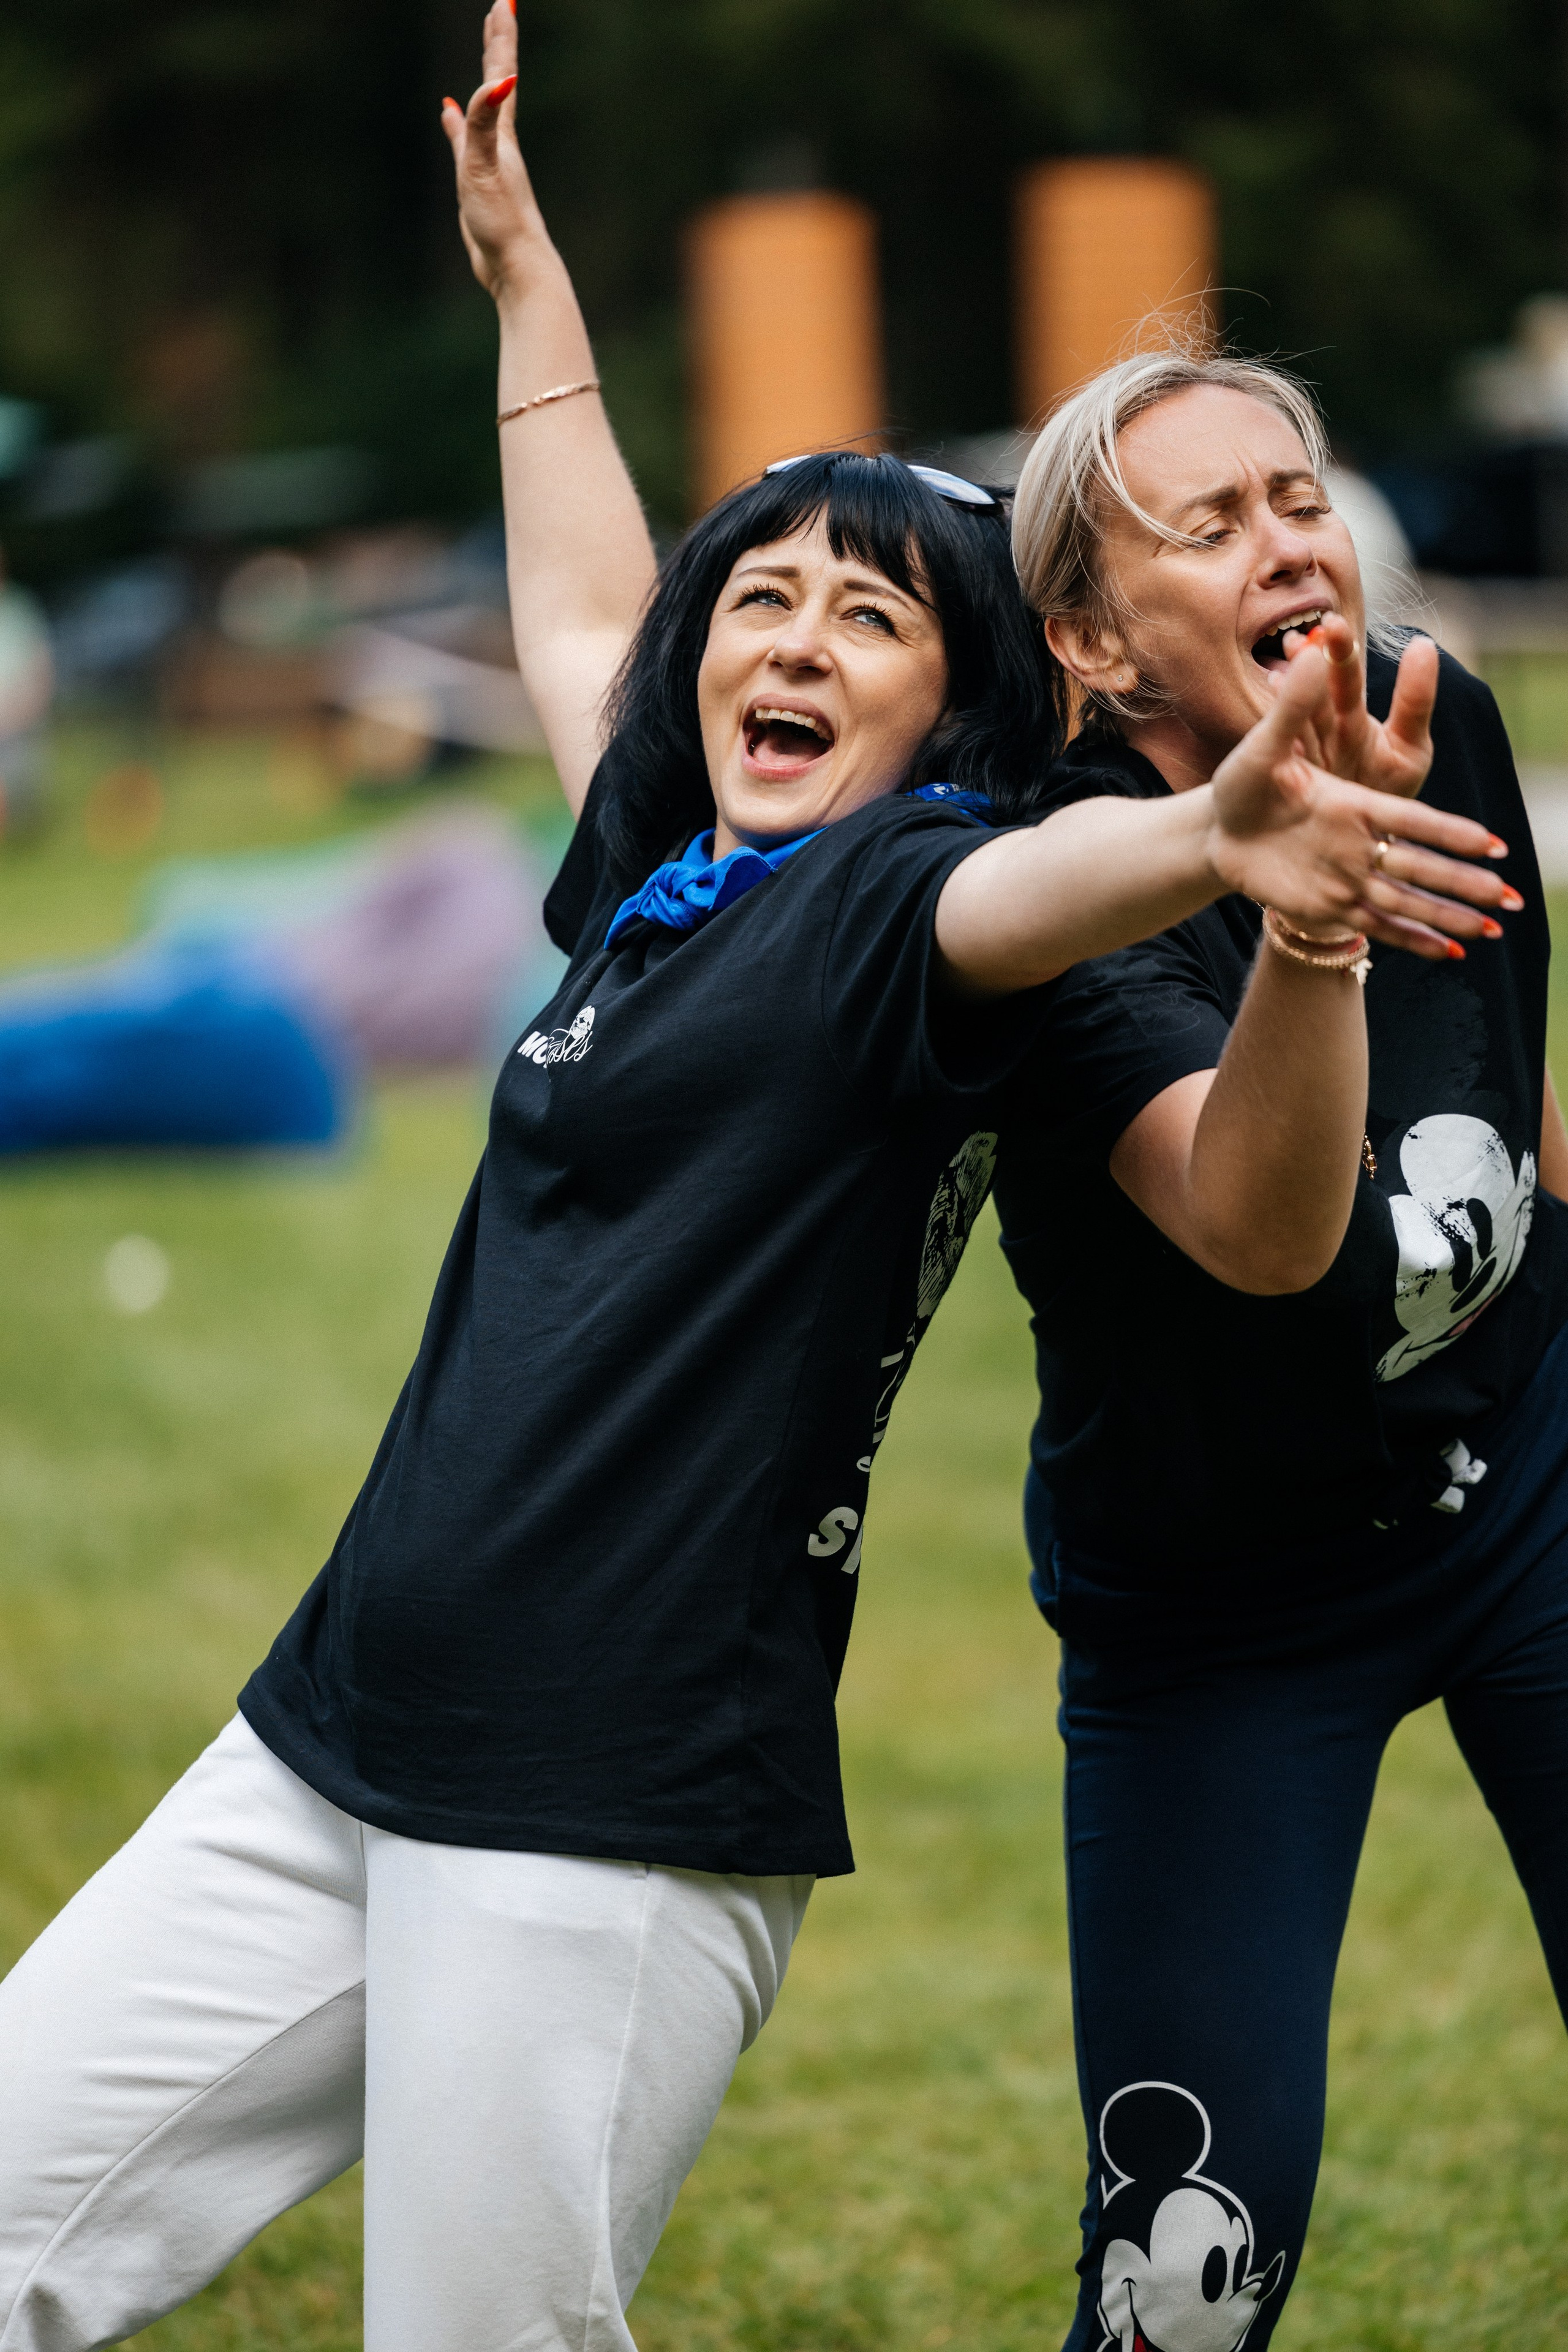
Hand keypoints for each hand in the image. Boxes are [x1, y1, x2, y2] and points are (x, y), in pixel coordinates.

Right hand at [440, 2, 552, 305]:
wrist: (515, 267)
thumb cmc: (502, 220)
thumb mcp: (485, 165)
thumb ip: (485, 122)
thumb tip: (503, 79)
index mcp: (503, 134)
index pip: (502, 74)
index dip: (501, 37)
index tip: (504, 1)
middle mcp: (501, 141)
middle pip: (499, 83)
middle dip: (497, 45)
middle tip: (499, 10)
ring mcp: (491, 161)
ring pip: (485, 109)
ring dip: (483, 80)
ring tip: (481, 60)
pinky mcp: (480, 183)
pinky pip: (466, 139)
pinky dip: (458, 122)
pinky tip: (450, 118)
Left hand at [1208, 643, 1516, 959]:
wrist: (1216, 831)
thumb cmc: (1242, 783)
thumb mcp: (1263, 746)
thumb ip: (1291, 705)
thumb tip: (1310, 648)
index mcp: (1353, 803)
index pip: (1410, 821)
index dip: (1449, 835)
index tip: (1491, 846)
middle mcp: (1359, 843)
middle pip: (1421, 866)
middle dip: (1465, 883)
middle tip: (1512, 900)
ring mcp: (1345, 876)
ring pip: (1407, 901)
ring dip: (1450, 917)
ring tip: (1495, 933)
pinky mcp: (1326, 904)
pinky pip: (1376, 925)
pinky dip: (1411, 941)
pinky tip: (1449, 955)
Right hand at [1273, 611, 1435, 799]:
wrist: (1357, 842)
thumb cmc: (1388, 791)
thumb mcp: (1409, 750)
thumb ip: (1415, 699)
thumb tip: (1423, 644)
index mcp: (1356, 719)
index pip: (1348, 678)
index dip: (1342, 653)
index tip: (1335, 625)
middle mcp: (1328, 728)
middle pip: (1315, 691)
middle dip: (1311, 661)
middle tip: (1301, 638)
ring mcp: (1305, 750)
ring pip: (1295, 711)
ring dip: (1288, 680)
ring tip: (1284, 659)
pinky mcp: (1286, 773)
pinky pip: (1278, 741)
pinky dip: (1274, 714)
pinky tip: (1274, 685)